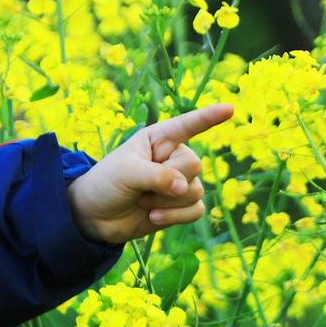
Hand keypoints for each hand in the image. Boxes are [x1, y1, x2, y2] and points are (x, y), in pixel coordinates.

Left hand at [66, 103, 234, 245]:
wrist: (95, 217)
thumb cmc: (106, 184)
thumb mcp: (126, 172)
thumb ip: (157, 176)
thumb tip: (185, 187)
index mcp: (158, 138)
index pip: (188, 125)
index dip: (209, 117)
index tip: (230, 109)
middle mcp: (172, 157)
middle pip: (194, 165)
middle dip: (167, 182)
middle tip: (139, 188)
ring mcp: (178, 182)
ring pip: (196, 191)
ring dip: (166, 202)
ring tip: (142, 202)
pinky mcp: (180, 206)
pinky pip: (197, 210)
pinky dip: (175, 217)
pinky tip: (153, 218)